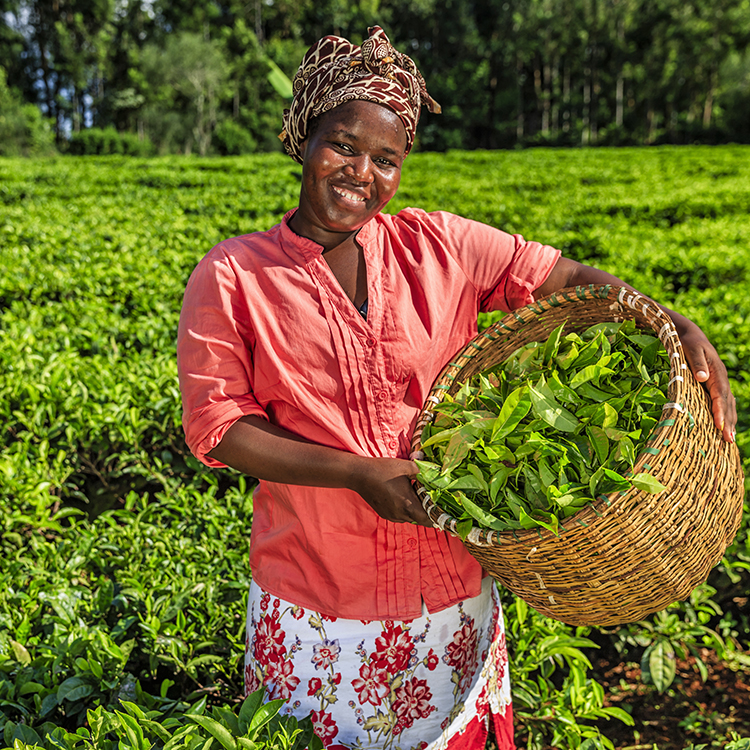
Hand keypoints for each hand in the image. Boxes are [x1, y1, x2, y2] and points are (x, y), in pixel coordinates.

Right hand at [349, 457, 433, 525]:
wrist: (359, 474)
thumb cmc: (383, 469)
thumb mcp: (405, 466)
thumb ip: (422, 470)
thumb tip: (434, 470)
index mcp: (407, 504)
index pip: (428, 520)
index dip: (436, 516)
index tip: (441, 510)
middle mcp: (400, 514)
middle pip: (419, 519)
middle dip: (426, 511)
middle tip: (429, 499)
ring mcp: (391, 515)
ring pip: (409, 517)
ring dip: (414, 509)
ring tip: (414, 495)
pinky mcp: (384, 514)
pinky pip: (400, 515)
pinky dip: (404, 509)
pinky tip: (401, 496)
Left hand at [672, 316, 736, 442]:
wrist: (690, 335)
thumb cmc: (688, 342)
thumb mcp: (691, 350)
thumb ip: (697, 364)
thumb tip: (702, 378)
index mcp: (716, 373)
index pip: (719, 395)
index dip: (720, 411)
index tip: (720, 426)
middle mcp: (720, 379)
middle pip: (727, 403)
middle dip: (728, 422)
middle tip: (728, 440)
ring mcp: (719, 382)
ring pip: (728, 405)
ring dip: (729, 422)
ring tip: (730, 439)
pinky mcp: (714, 385)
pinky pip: (723, 402)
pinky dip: (726, 415)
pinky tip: (725, 426)